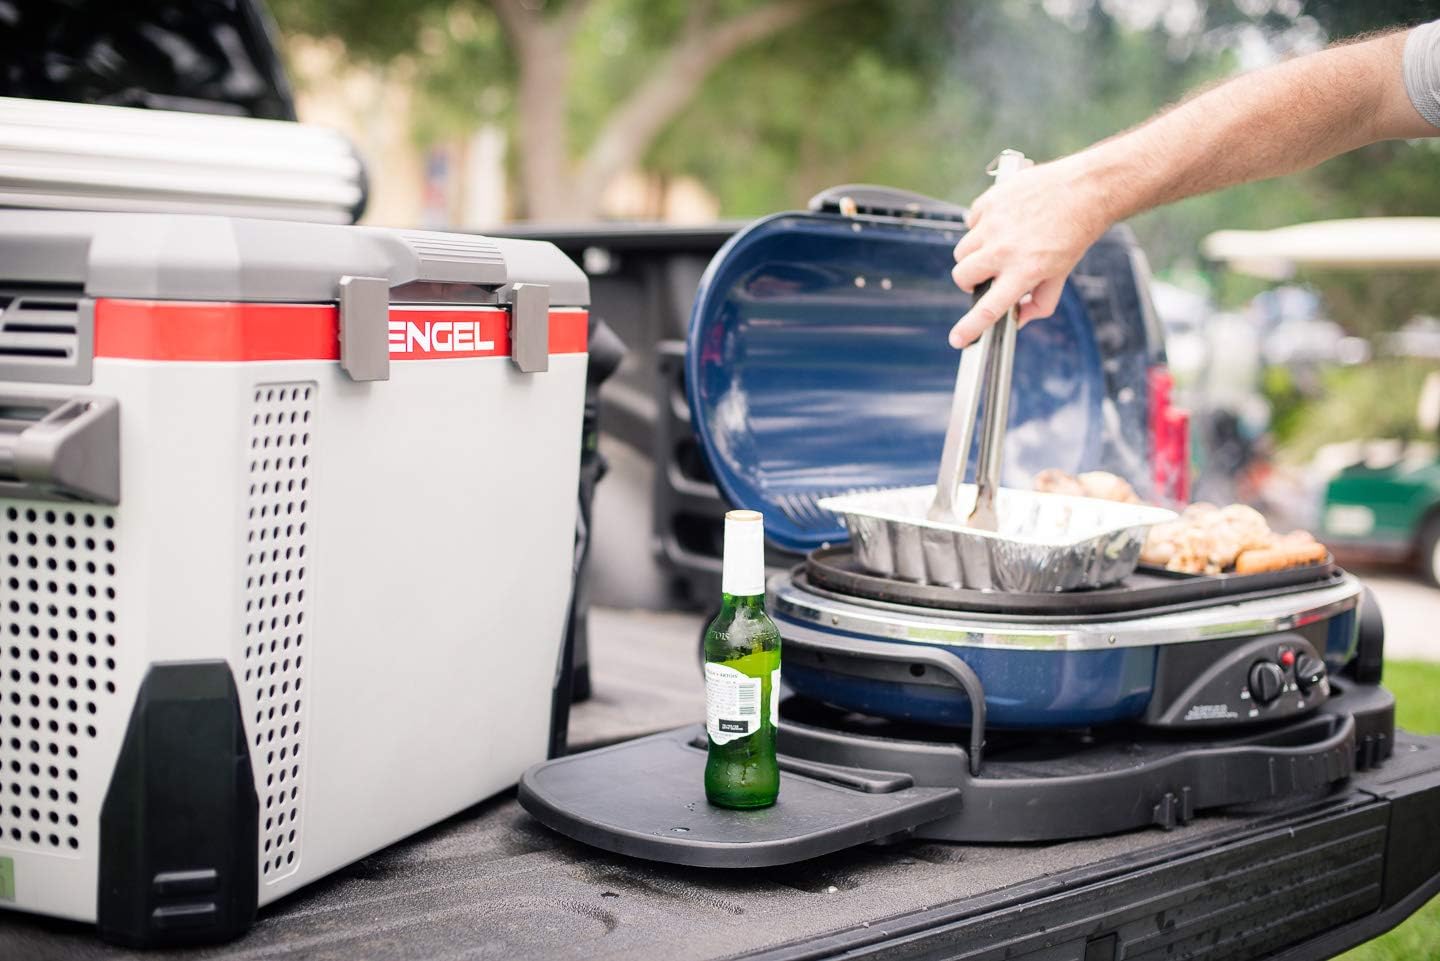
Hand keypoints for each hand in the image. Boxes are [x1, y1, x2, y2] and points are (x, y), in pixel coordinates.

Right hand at [949, 156, 1112, 347]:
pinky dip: (981, 226)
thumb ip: (1041, 302)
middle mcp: (1005, 249)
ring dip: (975, 255)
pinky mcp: (990, 201)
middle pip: (963, 277)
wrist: (1085, 189)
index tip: (957, 340)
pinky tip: (1004, 222)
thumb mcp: (1061, 273)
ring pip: (963, 251)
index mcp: (1025, 271)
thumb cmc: (1075, 234)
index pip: (989, 308)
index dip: (970, 327)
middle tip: (988, 275)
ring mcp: (994, 223)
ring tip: (999, 245)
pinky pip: (970, 222)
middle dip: (971, 282)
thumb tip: (1019, 320)